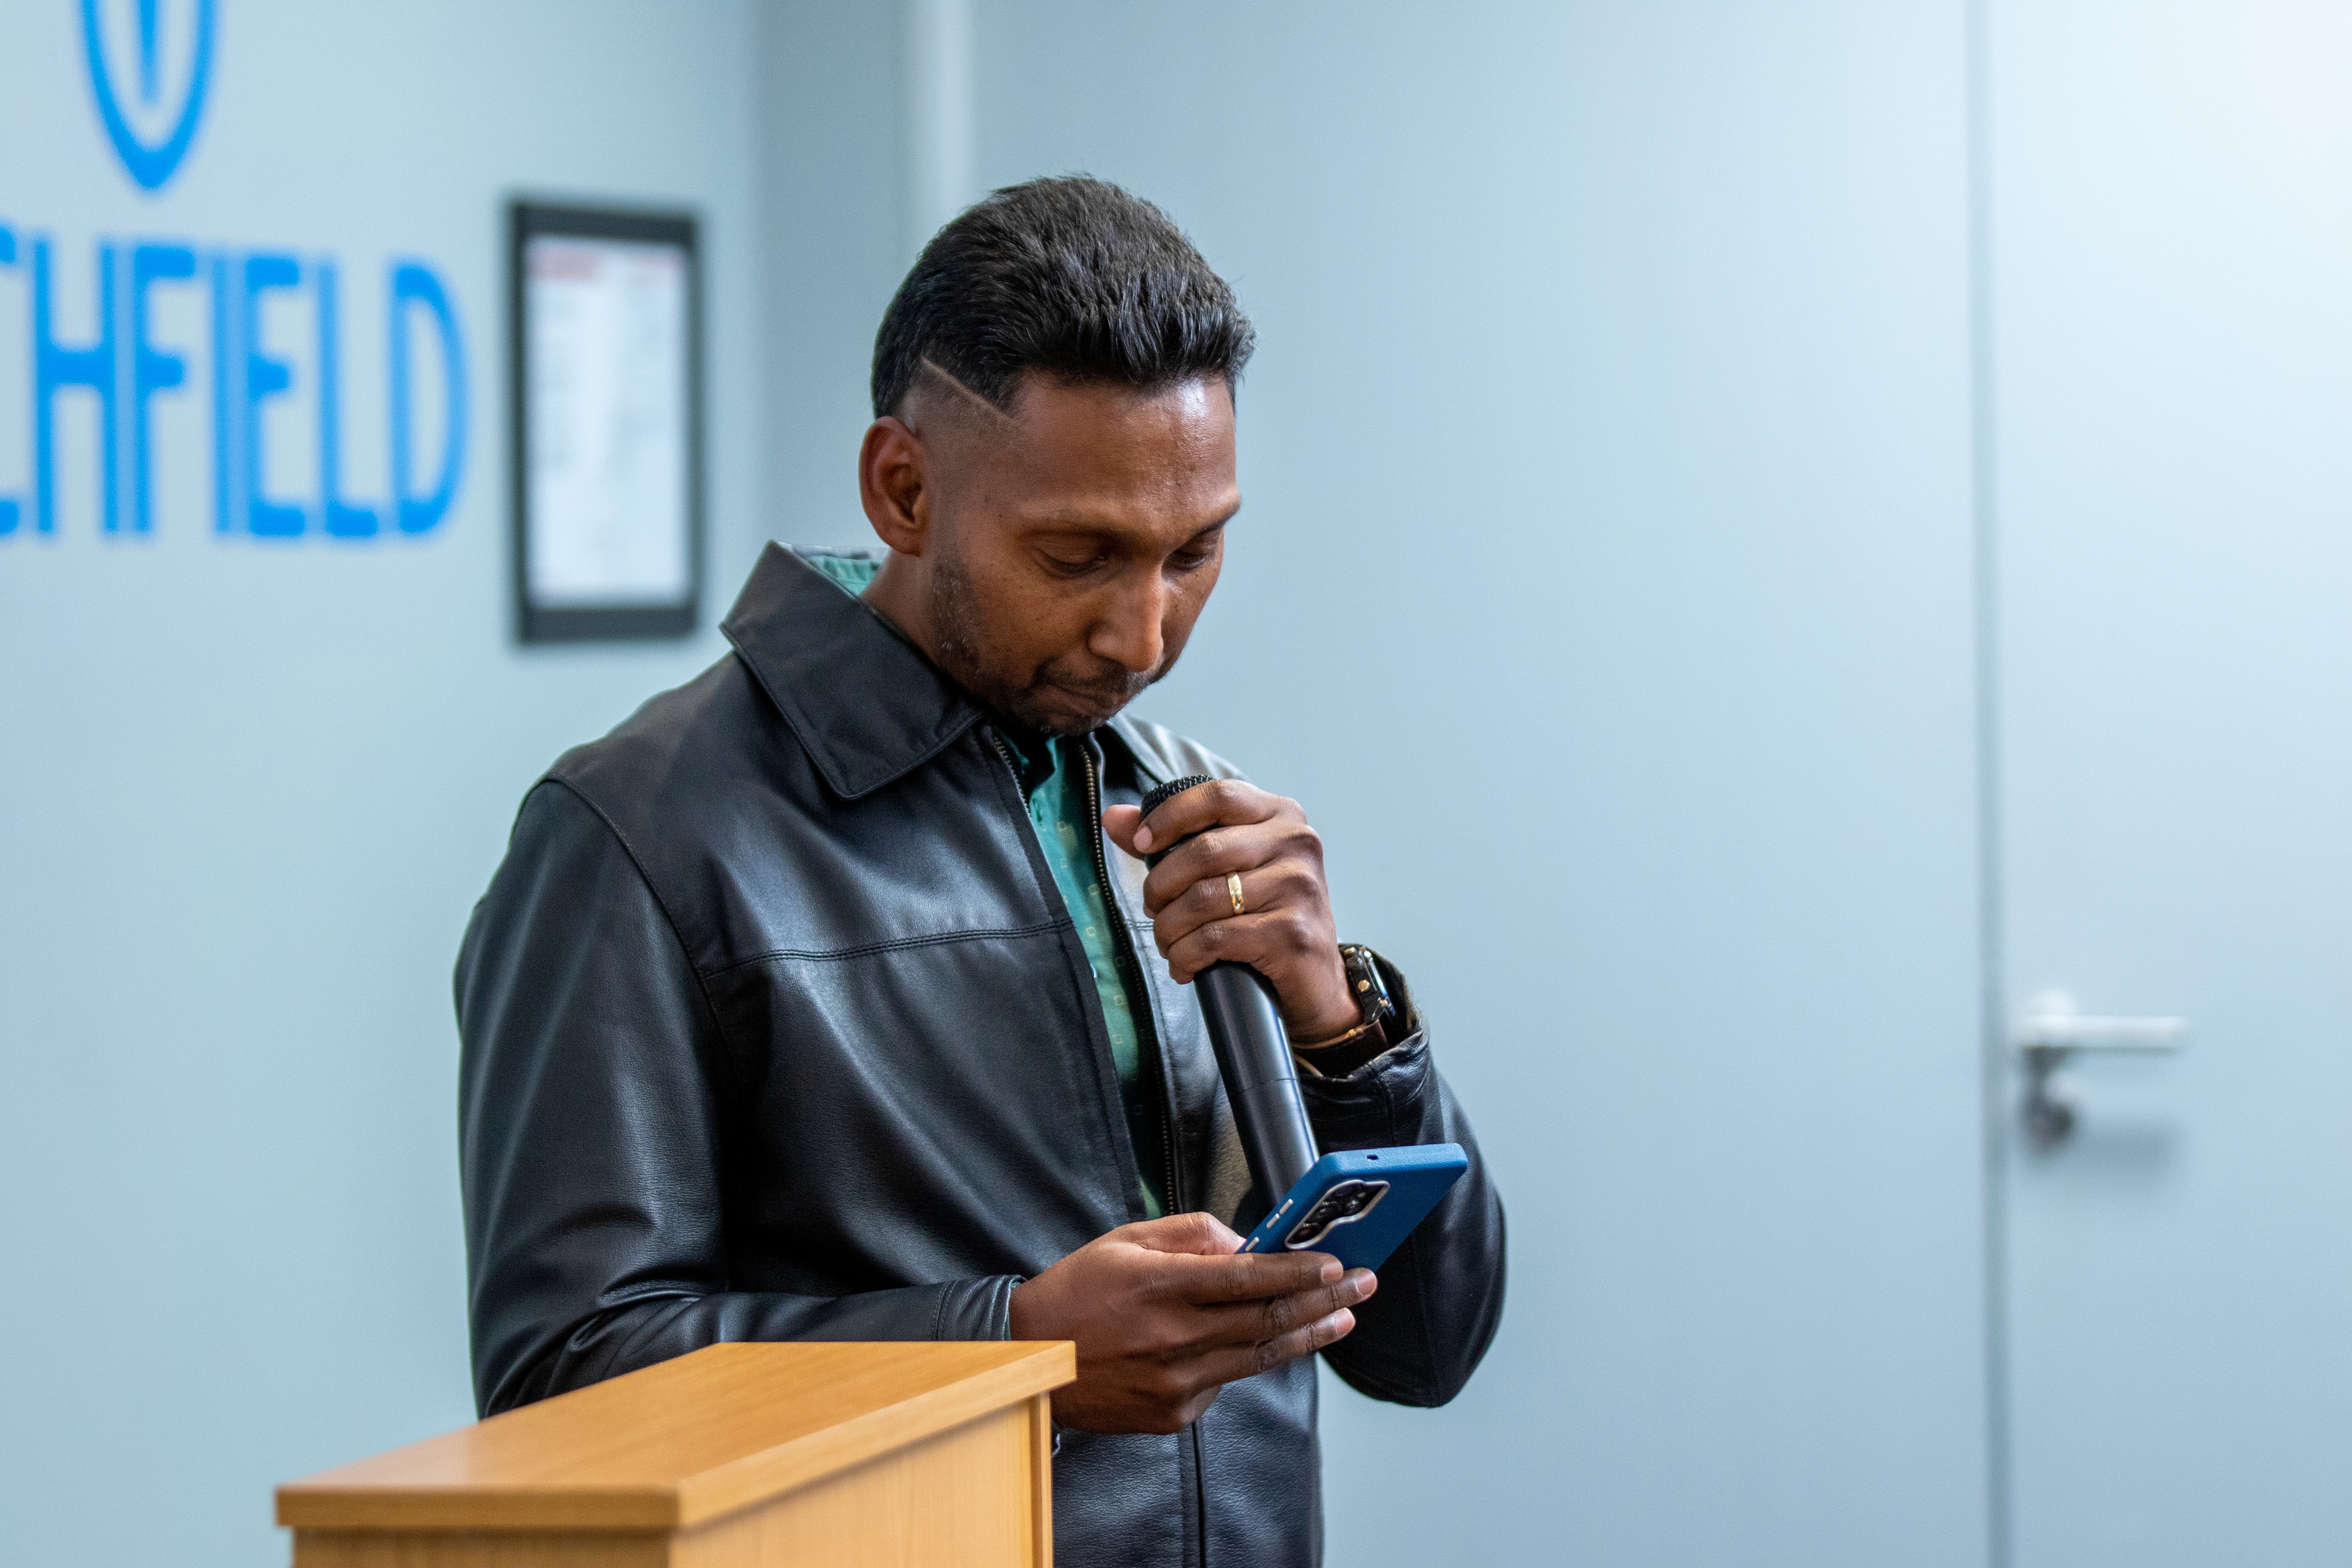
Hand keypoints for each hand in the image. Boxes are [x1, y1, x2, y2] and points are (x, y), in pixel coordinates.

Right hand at [1009, 1211, 1374, 1433]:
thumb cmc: (1077, 1294)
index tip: (1334, 1262)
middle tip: (1362, 1285)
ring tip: (1342, 1318)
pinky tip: (1263, 1341)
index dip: (1298, 1270)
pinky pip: (1225, 1383)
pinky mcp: (1173, 1414)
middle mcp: (1172, 1338)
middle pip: (1267, 1317)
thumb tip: (1245, 1242)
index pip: (1248, 1277)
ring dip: (1308, 1334)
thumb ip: (1191, 1234)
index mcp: (1160, 1286)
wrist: (1029, 1360)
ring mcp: (1175, 1382)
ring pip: (1259, 1355)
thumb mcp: (1126, 1241)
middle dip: (1324, 1299)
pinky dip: (1247, 1358)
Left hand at [1102, 779, 1358, 1039]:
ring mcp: (1298, 888)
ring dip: (1169, 928)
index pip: (1218, 796)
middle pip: (1204, 850)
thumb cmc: (1265, 915)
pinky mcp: (1292, 933)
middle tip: (1153, 908)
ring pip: (1204, 899)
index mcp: (1281, 815)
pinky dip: (1186, 956)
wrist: (1316, 980)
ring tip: (1167, 942)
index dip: (1171, 816)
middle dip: (1161, 885)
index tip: (1141, 844)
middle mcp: (1297, 843)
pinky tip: (1184, 966)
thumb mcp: (1229, 868)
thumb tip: (1114, 817)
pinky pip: (1215, 938)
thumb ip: (1175, 839)